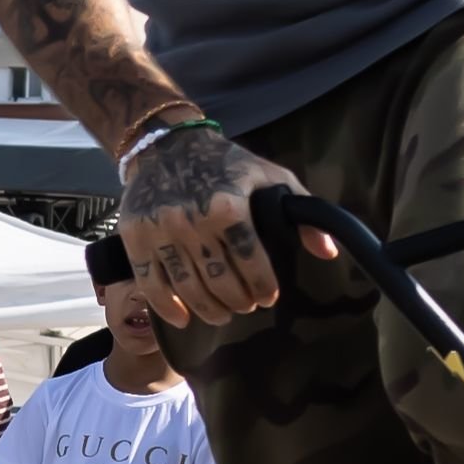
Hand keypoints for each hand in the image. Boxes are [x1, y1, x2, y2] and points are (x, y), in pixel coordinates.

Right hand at [113, 121, 322, 327]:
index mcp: (228, 206)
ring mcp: (160, 231)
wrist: (165, 145)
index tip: (268, 296)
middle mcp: (192, 220)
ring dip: (209, 310)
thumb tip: (328, 252)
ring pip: (188, 288)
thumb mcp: (270, 176)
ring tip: (221, 313)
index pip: (252, 262)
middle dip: (239, 301)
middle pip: (220, 281)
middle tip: (245, 305)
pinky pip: (151, 284)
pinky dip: (168, 308)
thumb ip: (302, 210)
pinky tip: (183, 318)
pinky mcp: (135, 238)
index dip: (264, 287)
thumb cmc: (224, 163)